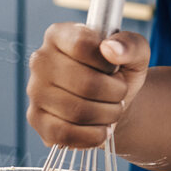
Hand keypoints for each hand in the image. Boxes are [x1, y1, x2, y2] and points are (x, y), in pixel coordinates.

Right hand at [26, 23, 148, 148]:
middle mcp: (40, 60)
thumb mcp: (135, 53)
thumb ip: (131, 44)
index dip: (108, 62)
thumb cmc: (119, 72)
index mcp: (59, 34)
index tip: (114, 68)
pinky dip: (92, 136)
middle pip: (84, 82)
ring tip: (113, 109)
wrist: (111, 102)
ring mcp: (35, 91)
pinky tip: (101, 130)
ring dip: (107, 115)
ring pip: (77, 111)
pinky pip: (65, 134)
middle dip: (114, 93)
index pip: (83, 45)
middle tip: (120, 93)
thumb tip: (111, 49)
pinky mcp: (36, 120)